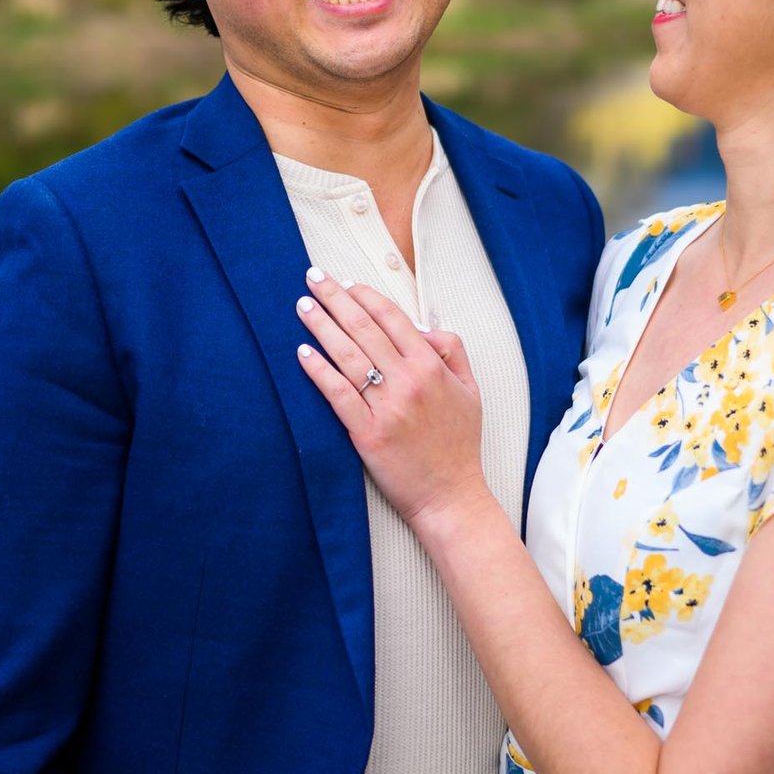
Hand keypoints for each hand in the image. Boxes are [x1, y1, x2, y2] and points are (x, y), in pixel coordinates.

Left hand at [294, 268, 495, 532]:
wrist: (451, 496)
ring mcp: (387, 408)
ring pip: (348, 356)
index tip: (346, 283)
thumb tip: (422, 325)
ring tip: (302, 306)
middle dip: (335, 298)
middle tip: (313, 277)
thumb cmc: (459, 443)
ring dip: (321, 326)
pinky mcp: (368, 434)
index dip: (366, 296)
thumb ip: (452, 350)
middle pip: (364, 328)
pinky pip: (338, 394)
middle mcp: (409, 382)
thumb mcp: (470, 389)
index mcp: (432, 367)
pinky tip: (303, 353)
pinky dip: (319, 371)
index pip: (393, 318)